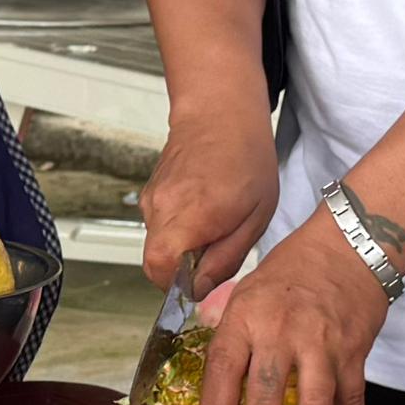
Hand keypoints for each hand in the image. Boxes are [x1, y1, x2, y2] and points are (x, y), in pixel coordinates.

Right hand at [142, 101, 277, 296]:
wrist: (220, 114)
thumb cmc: (245, 159)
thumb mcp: (254, 218)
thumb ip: (225, 259)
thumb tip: (198, 290)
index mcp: (189, 217)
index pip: (160, 272)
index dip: (179, 286)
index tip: (203, 279)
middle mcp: (160, 209)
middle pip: (156, 263)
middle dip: (183, 268)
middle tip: (216, 247)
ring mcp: (150, 200)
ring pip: (159, 245)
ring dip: (183, 246)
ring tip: (215, 220)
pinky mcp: (149, 194)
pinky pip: (160, 226)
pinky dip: (179, 228)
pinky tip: (204, 207)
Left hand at [199, 214, 385, 404]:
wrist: (350, 245)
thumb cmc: (293, 268)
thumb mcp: (247, 286)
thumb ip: (225, 323)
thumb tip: (206, 359)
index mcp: (248, 315)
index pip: (225, 366)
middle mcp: (283, 330)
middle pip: (269, 392)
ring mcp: (322, 342)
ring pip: (314, 403)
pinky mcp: (354, 350)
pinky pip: (353, 396)